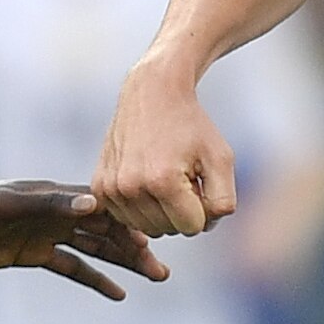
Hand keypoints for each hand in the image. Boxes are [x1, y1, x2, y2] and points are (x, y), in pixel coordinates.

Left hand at [0, 181, 167, 296]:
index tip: (155, 244)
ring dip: (121, 264)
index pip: (102, 209)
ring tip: (152, 278)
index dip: (129, 225)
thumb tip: (95, 204)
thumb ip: (51, 205)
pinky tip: (117, 293)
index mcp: (52, 195)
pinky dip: (93, 279)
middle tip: (162, 272)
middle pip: (104, 231)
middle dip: (134, 249)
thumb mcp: (10, 208)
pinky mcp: (30, 254)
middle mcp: (53, 212)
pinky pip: (70, 266)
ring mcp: (43, 233)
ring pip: (92, 250)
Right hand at [96, 55, 237, 236]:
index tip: (198, 179)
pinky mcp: (99, 187)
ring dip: (161, 211)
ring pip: (147, 228)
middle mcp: (131, 188)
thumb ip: (223, 201)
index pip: (193, 228)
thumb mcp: (221, 158)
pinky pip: (127, 218)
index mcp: (163, 182)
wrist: (152, 93)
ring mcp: (111, 188)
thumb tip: (204, 227)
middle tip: (182, 175)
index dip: (203, 208)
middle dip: (181, 209)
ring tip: (163, 177)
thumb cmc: (191, 125)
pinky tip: (146, 180)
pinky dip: (141, 206)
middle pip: (168, 230)